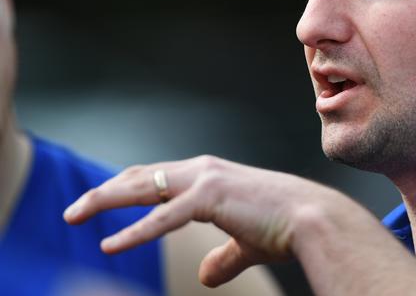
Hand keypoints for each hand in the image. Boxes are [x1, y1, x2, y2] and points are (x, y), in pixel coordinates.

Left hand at [63, 155, 341, 287]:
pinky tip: (110, 244)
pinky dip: (134, 231)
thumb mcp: (245, 242)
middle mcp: (202, 169)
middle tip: (74, 209)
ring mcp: (205, 179)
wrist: (312, 219)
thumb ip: (223, 256)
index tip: (102, 199)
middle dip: (105, 192)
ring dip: (104, 199)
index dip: (127, 187)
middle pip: (140, 176)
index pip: (157, 175)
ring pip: (142, 186)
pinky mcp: (210, 197)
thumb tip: (205, 276)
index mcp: (209, 174)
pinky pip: (163, 217)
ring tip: (74, 215)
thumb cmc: (284, 226)